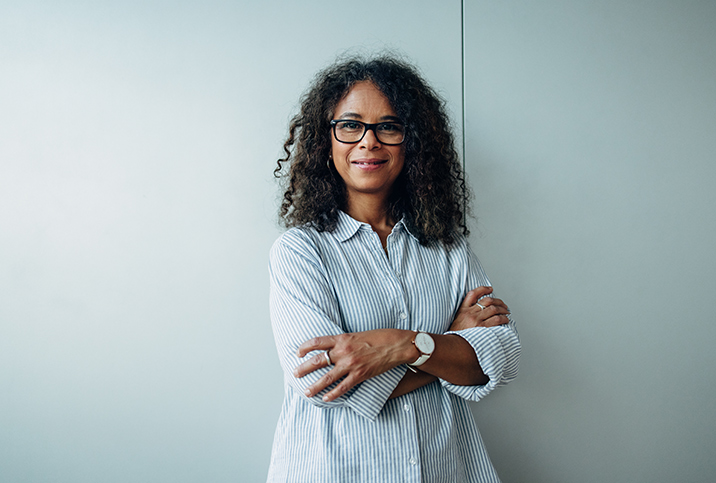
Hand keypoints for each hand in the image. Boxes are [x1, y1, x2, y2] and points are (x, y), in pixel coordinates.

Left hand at [293, 329, 411, 401]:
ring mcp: (351, 364)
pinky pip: (342, 387)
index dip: (305, 347)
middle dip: (304, 368)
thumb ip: (344, 341)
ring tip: (306, 391)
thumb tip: (333, 347)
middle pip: (318, 361)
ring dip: (315, 386)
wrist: (396, 345)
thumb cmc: (379, 337)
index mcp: (342, 338)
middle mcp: (343, 351)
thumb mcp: (357, 334)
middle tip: (295, 374)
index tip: (298, 353)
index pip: (317, 342)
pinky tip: (326, 399)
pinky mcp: (360, 375)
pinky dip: (333, 394)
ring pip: (327, 377)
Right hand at [449, 286, 509, 330]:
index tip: (490, 289)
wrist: (454, 346)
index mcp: (463, 310)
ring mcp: (476, 320)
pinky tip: (505, 320)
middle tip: (503, 305)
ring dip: (503, 309)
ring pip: (494, 309)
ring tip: (506, 312)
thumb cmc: (457, 335)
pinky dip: (503, 318)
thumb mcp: (457, 320)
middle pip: (487, 301)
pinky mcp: (482, 328)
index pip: (473, 294)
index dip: (483, 289)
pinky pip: (497, 319)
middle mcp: (470, 313)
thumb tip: (479, 308)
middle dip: (498, 301)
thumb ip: (466, 313)